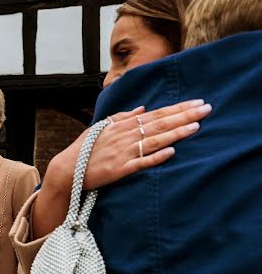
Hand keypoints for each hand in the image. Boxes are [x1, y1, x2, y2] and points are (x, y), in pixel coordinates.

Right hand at [34, 100, 210, 237]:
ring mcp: (123, 153)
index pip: (155, 114)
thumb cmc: (84, 149)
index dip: (177, 108)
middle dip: (184, 116)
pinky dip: (156, 157)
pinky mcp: (120, 170)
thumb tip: (143, 108)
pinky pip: (141, 163)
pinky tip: (171, 152)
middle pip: (159, 124)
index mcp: (122, 125)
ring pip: (154, 141)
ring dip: (175, 134)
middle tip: (206, 109)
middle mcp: (125, 137)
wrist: (67, 170)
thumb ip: (122, 117)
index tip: (197, 103)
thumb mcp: (101, 128)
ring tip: (196, 127)